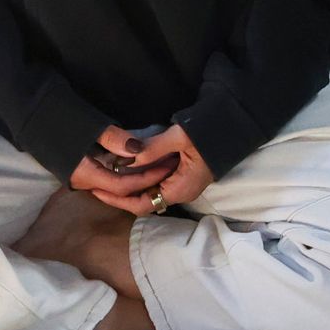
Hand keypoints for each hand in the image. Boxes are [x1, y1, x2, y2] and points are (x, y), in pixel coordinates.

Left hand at [71, 125, 207, 216]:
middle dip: (120, 195)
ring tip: (107, 176)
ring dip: (129, 186)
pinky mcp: (183, 176)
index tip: (98, 191)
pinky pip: (157, 183)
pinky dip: (140, 178)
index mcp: (180, 188)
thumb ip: (152, 149)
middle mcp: (181, 192)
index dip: (118, 201)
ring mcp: (183, 185)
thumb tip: (126, 160)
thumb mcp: (179, 137)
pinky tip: (127, 169)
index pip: (143, 205)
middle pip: (144, 202)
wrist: (233, 124)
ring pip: (150, 192)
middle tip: (97, 183)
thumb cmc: (209, 131)